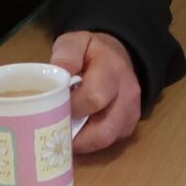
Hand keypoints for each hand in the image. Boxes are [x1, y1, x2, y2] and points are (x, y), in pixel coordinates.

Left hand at [51, 30, 140, 152]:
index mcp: (112, 70)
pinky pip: (109, 142)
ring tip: (65, 132)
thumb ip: (66, 55)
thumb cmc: (91, 51)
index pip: (94, 98)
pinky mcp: (129, 126)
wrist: (118, 56)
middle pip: (103, 130)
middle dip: (75, 134)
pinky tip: (78, 130)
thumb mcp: (76, 42)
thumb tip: (57, 76)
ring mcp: (132, 113)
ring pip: (106, 140)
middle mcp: (128, 94)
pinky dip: (90, 141)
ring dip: (82, 141)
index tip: (53, 106)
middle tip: (56, 127)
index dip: (71, 108)